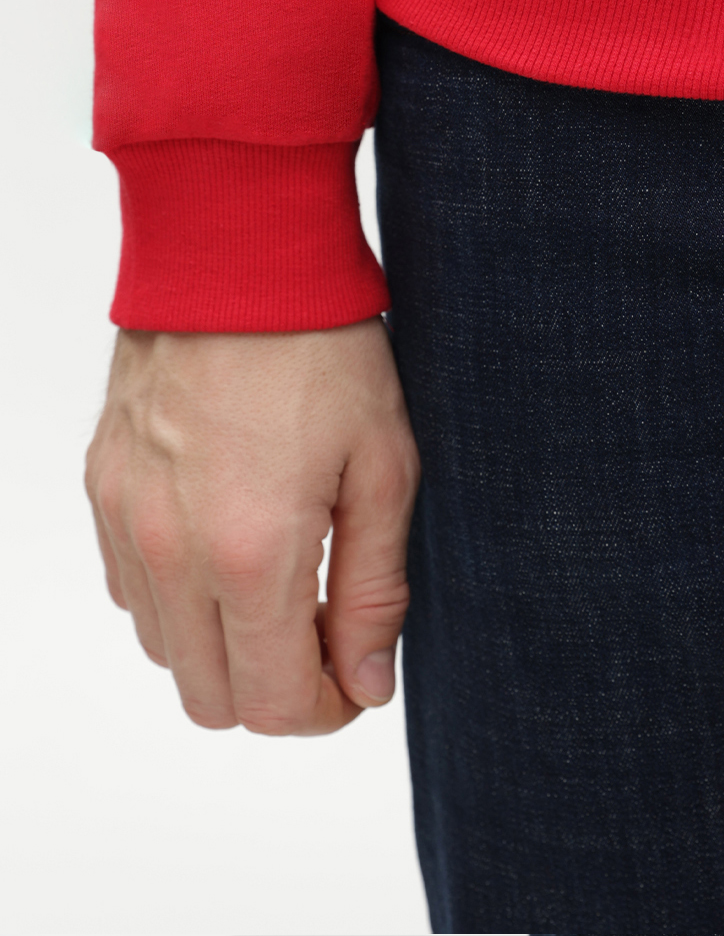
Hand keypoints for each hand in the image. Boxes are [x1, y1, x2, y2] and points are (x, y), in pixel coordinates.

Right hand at [84, 320, 418, 734]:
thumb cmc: (323, 346)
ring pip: (164, 649)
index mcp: (251, 554)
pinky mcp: (101, 486)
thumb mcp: (384, 466)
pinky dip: (178, 595)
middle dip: (275, 687)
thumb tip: (366, 684)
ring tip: (283, 575)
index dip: (324, 711)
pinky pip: (130, 586)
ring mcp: (124, 520)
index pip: (271, 705)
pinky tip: (229, 537)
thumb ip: (374, 590)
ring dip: (224, 643)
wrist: (235, 250)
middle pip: (211, 699)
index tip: (356, 674)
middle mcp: (170, 552)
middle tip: (327, 626)